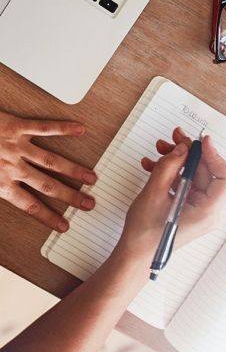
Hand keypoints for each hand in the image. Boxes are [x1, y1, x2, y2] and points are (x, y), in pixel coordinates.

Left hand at [0, 110, 96, 231]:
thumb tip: (0, 209)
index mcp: (0, 184)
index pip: (30, 205)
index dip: (48, 217)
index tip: (64, 225)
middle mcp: (12, 167)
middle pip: (47, 185)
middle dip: (70, 196)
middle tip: (89, 203)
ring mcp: (16, 146)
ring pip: (51, 161)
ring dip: (73, 170)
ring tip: (91, 176)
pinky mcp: (15, 126)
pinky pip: (43, 127)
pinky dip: (63, 128)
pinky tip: (79, 129)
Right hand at [120, 127, 225, 258]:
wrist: (133, 256)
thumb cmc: (145, 236)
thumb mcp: (154, 193)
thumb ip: (169, 166)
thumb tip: (182, 148)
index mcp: (207, 212)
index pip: (224, 178)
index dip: (214, 155)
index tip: (201, 141)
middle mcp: (207, 211)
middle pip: (207, 173)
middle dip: (189, 154)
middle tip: (175, 138)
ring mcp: (197, 209)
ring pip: (193, 175)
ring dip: (176, 161)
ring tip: (159, 149)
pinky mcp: (186, 207)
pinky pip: (184, 183)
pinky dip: (170, 172)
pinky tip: (152, 165)